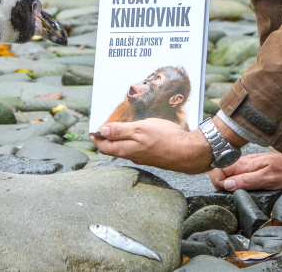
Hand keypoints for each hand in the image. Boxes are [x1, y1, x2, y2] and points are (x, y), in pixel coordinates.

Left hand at [90, 118, 212, 173]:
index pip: (105, 147)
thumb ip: (121, 131)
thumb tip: (102, 131)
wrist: (189, 152)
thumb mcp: (140, 129)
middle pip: (114, 148)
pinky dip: (131, 139)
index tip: (92, 129)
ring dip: (119, 137)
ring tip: (117, 125)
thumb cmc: (166, 139)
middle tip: (102, 125)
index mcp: (127, 150)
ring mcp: (143, 156)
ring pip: (125, 148)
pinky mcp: (153, 155)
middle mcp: (133, 156)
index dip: (96, 138)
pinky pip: (136, 147)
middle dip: (106, 137)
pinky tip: (137, 131)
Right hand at [208, 146, 281, 191]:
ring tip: (239, 190)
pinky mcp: (250, 166)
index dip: (219, 182)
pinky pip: (235, 173)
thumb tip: (228, 185)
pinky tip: (244, 185)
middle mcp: (242, 163)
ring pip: (226, 173)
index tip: (228, 190)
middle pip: (219, 172)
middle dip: (220, 183)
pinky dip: (235, 180)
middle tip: (232, 191)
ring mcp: (245, 164)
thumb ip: (246, 181)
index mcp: (243, 165)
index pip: (217, 170)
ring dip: (228, 183)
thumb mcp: (268, 179)